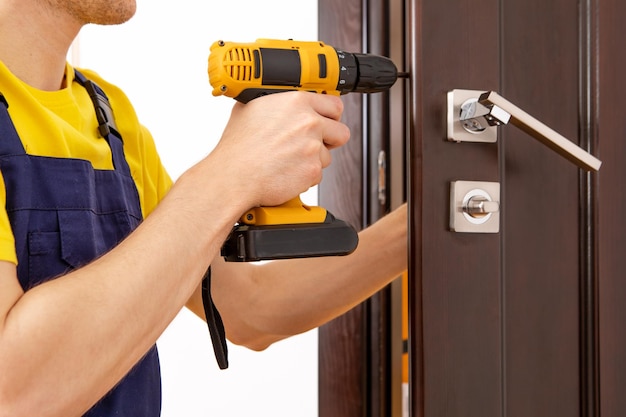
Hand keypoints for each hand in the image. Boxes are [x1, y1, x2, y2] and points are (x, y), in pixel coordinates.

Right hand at [209, 91, 349, 207]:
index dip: (331, 115)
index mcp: (296, 102)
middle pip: (340, 131)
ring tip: (290, 160)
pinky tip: (287, 171)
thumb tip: (277, 99)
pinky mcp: (313, 170)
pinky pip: (318, 174)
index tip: (328, 120)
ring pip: (328, 156)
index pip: (334, 104)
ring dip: (314, 159)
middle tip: (314, 143)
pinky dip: (305, 176)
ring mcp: (313, 148)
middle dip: (330, 139)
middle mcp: (309, 123)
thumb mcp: (249, 108)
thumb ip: (273, 102)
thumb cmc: (238, 147)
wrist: (234, 176)